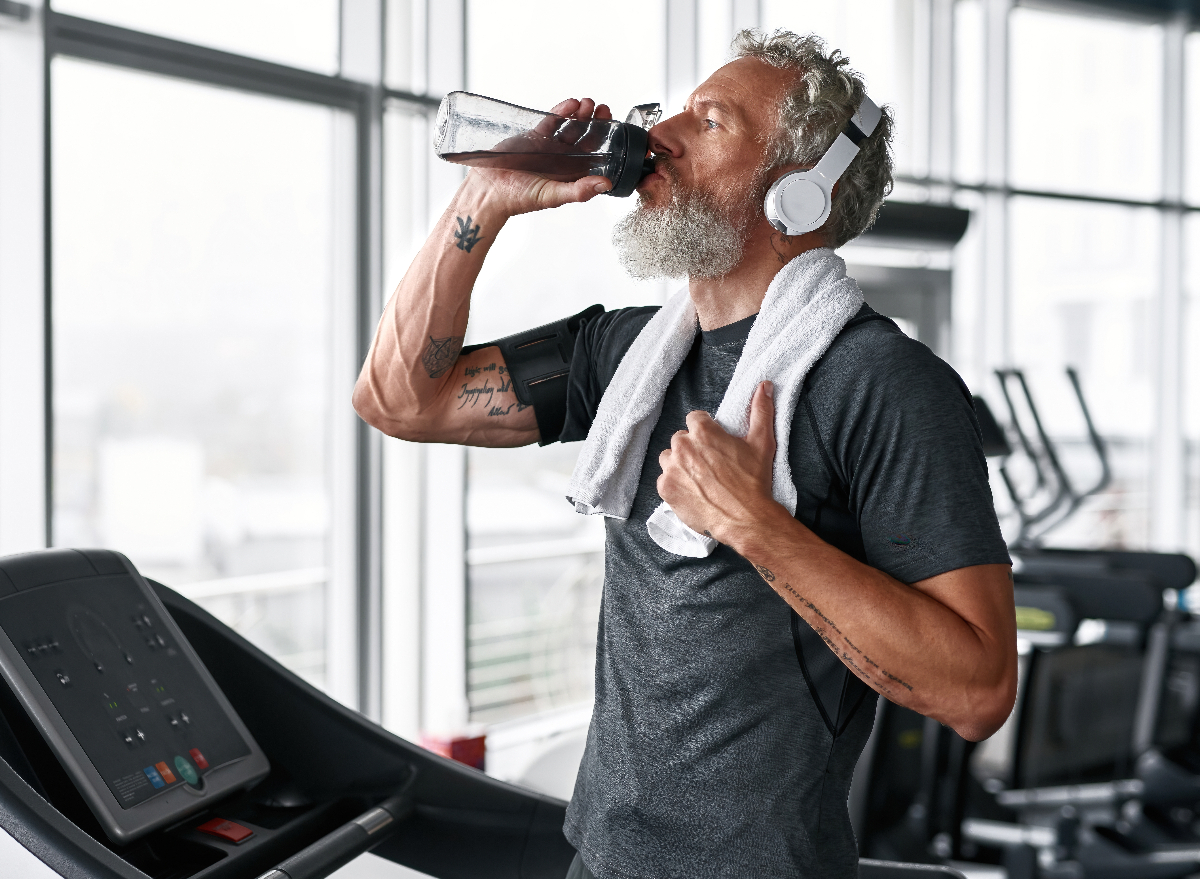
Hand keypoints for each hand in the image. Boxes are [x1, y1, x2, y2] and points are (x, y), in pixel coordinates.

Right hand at [467, 98, 613, 214]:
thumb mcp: (553, 196)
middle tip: (602, 109)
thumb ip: (579, 191)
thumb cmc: (519, 198)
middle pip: (584, 136)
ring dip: (580, 114)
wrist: (489, 190)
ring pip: (569, 126)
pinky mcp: (533, 136)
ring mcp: (548, 146)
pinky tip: (570, 105)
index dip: (605, 140)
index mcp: (571, 173)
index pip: (594, 154)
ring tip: (587, 104)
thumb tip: (606, 184)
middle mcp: (562, 159)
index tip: (613, 126)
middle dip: (595, 122)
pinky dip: (561, 111)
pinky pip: (551, 120)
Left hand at [656, 382, 782, 545]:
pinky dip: (675, 484)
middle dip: (693, 448)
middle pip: (681, 439)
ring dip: (680, 464)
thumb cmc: (754, 481)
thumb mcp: (762, 443)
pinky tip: (693, 491)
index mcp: (703, 432)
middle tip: (710, 464)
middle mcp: (682, 447)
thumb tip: (764, 385)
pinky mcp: (665, 488)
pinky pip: (664, 479)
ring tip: (699, 478)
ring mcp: (671, 469)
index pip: (695, 419)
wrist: (745, 519)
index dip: (706, 430)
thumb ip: (761, 411)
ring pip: (669, 458)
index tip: (715, 444)